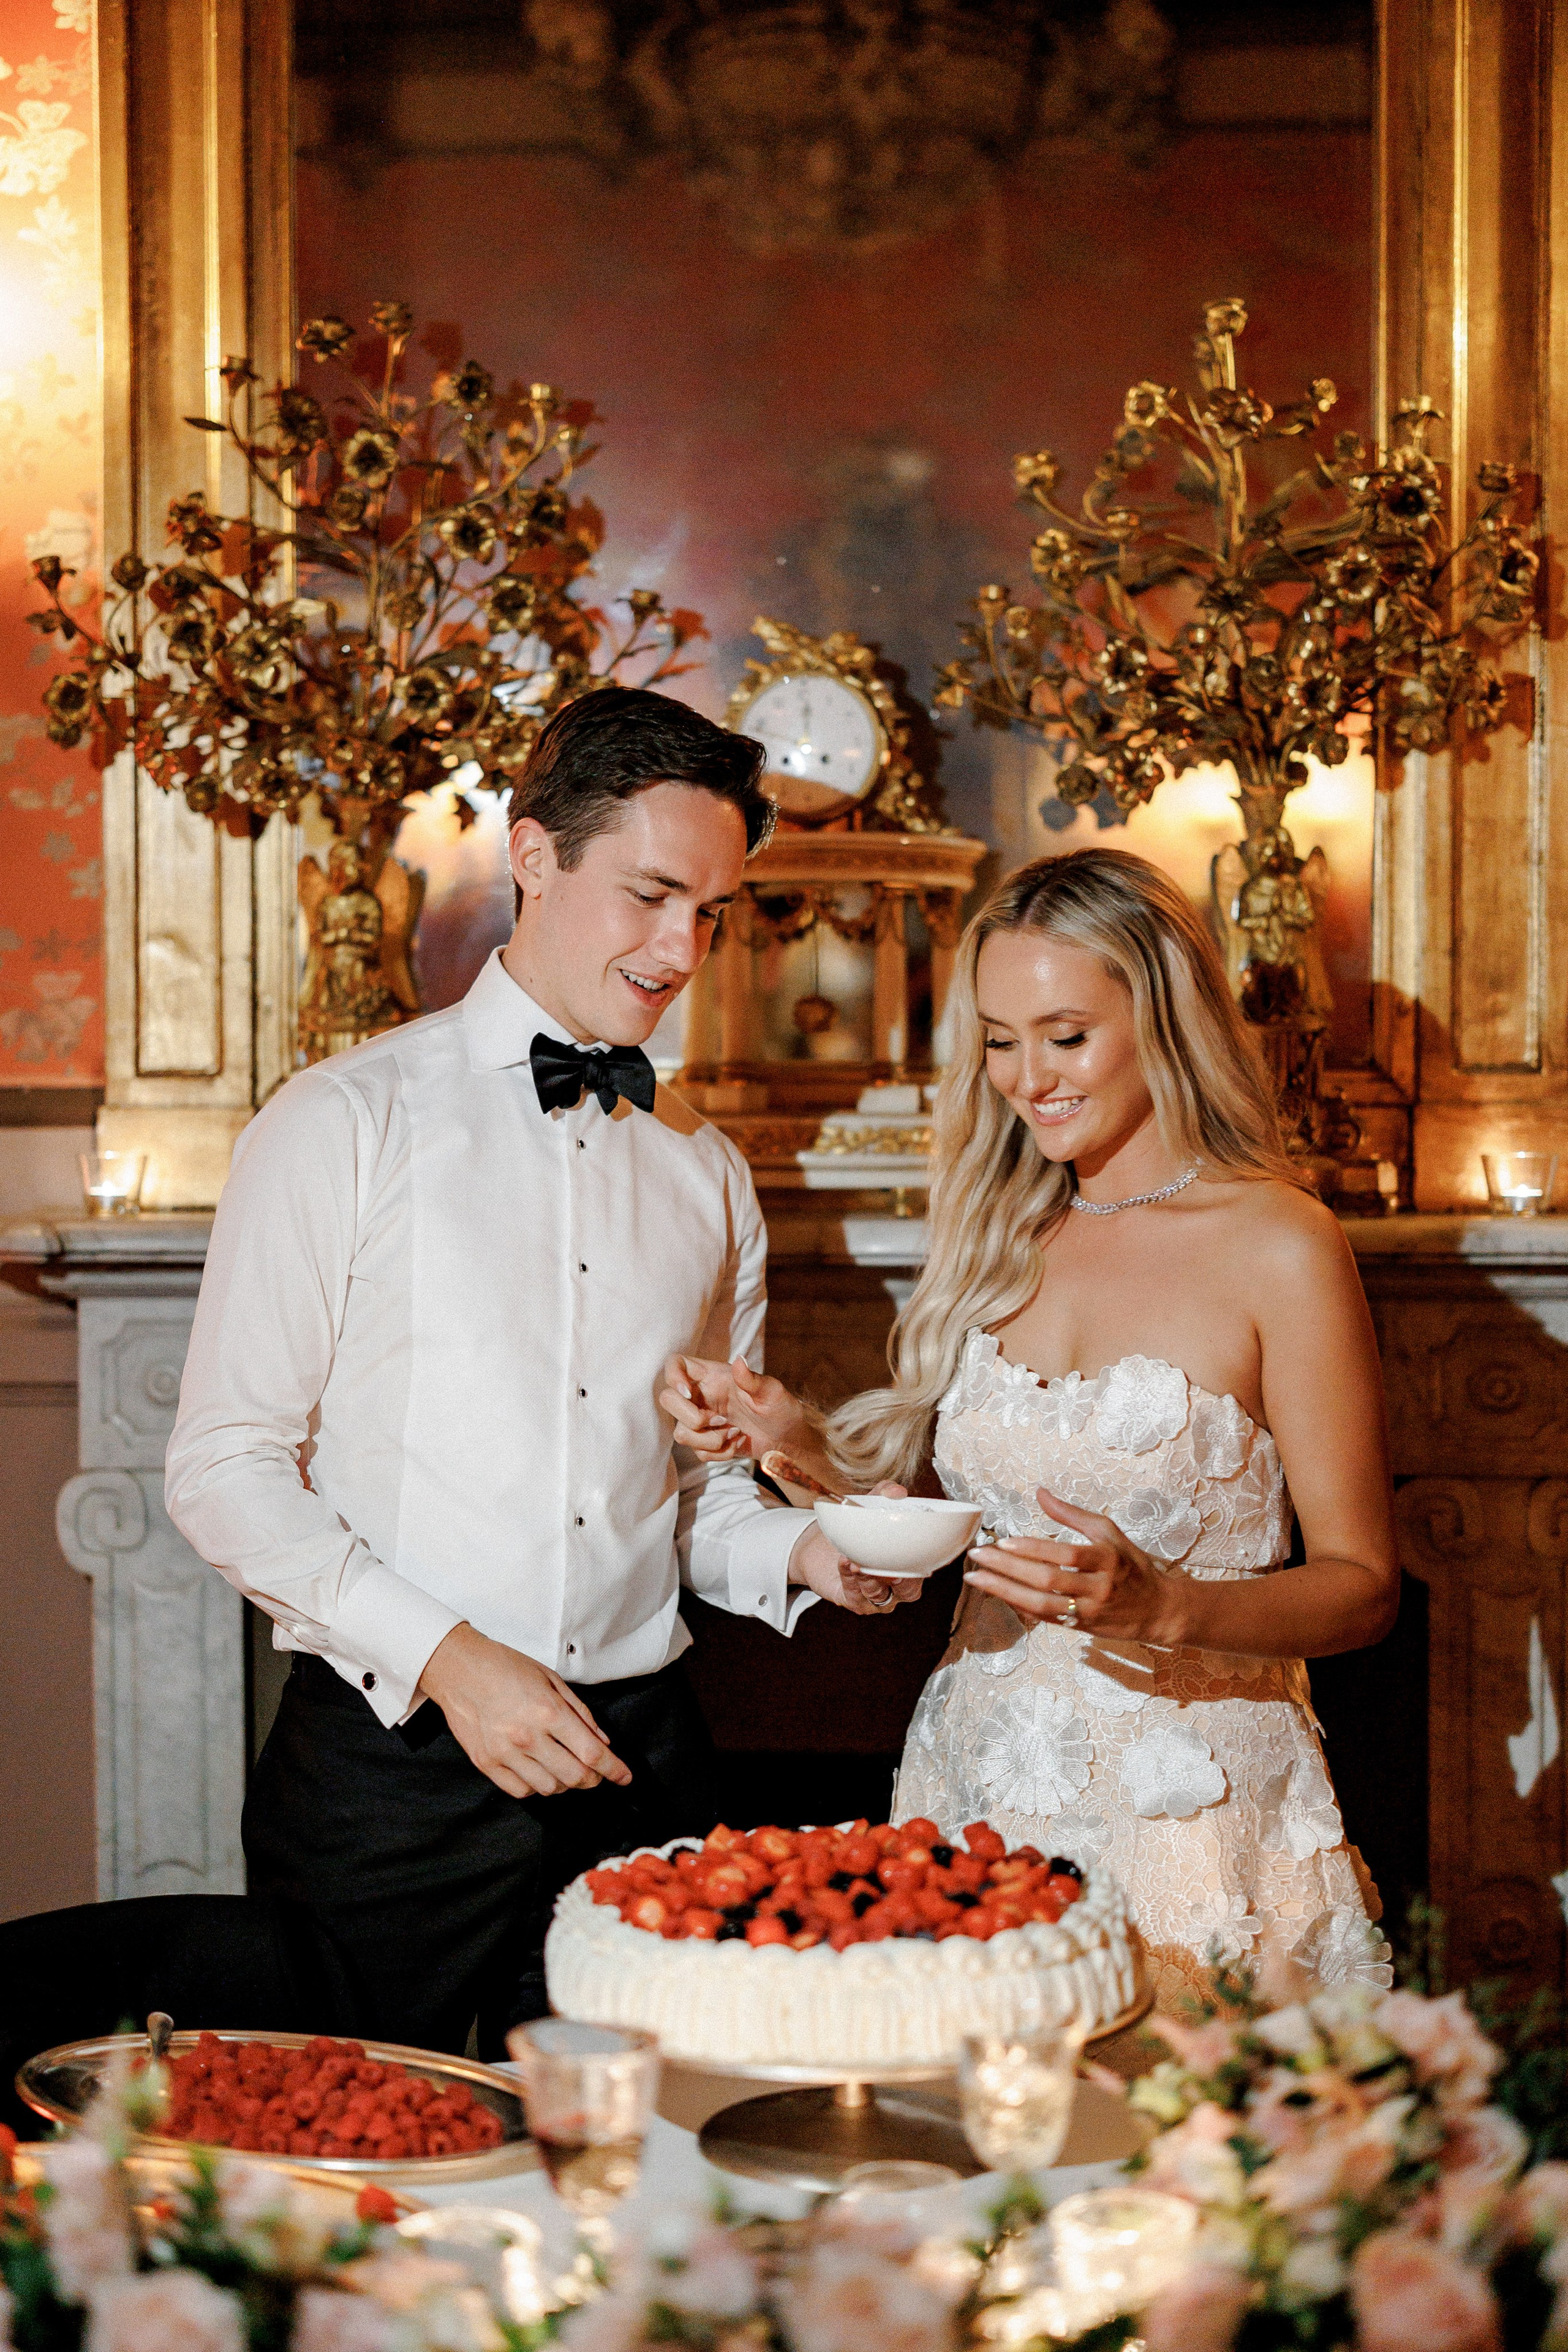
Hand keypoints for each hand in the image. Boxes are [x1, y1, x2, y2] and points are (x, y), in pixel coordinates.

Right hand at [418, 1622, 633, 1799]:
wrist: (458, 1669)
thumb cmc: (507, 1667)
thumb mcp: (551, 1679)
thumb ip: (580, 1712)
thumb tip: (603, 1742)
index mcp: (548, 1712)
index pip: (592, 1753)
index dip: (614, 1769)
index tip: (625, 1778)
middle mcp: (528, 1737)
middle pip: (575, 1777)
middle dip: (593, 1779)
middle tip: (596, 1773)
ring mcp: (504, 1753)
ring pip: (549, 1789)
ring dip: (565, 1783)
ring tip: (565, 1767)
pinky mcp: (486, 1763)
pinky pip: (521, 1791)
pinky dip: (536, 1787)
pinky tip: (539, 1772)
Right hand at [660, 1352, 809, 1463]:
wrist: (787, 1439)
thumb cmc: (781, 1409)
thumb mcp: (773, 1392)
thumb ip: (753, 1380)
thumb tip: (740, 1361)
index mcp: (712, 1376)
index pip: (676, 1364)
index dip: (673, 1375)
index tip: (687, 1393)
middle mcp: (702, 1396)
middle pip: (667, 1399)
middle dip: (689, 1417)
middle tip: (720, 1420)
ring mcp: (701, 1420)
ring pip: (680, 1433)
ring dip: (709, 1440)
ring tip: (735, 1434)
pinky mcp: (706, 1443)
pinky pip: (698, 1453)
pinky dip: (720, 1453)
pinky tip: (737, 1443)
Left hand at [787, 1484, 923, 1616]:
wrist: (818, 1546)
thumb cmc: (854, 1531)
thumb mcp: (868, 1508)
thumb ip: (882, 1495)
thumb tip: (896, 1491)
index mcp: (906, 1566)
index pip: (922, 1571)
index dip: (921, 1568)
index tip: (915, 1556)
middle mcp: (895, 1586)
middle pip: (909, 1592)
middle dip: (903, 1582)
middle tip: (892, 1571)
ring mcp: (875, 1597)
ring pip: (879, 1596)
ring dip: (870, 1579)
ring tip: (857, 1562)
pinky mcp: (853, 1601)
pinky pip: (855, 1596)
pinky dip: (850, 1579)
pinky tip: (844, 1562)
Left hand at [962, 1486, 1188, 1646]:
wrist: (1158, 1609)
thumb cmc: (1132, 1566)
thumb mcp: (1109, 1532)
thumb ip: (1072, 1514)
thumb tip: (1040, 1493)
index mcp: (1106, 1558)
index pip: (1065, 1554)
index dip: (1032, 1549)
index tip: (1002, 1542)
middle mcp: (1098, 1587)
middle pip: (1047, 1579)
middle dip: (1008, 1568)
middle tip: (977, 1556)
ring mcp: (1089, 1610)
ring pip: (1041, 1603)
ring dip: (1005, 1591)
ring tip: (977, 1578)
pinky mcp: (1081, 1627)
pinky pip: (1045, 1618)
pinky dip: (1019, 1606)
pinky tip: (998, 1594)